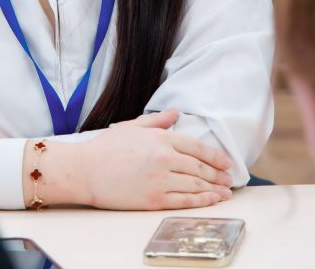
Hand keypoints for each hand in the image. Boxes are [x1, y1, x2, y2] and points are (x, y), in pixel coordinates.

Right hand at [73, 109, 233, 209]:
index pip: (197, 147)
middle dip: (218, 174)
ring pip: (195, 185)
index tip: (226, 162)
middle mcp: (164, 158)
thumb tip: (175, 113)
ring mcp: (160, 180)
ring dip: (214, 189)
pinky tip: (211, 200)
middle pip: (200, 167)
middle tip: (229, 179)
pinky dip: (201, 201)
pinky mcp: (153, 199)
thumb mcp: (132, 127)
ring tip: (225, 192)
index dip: (215, 156)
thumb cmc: (105, 148)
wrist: (85, 170)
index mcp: (160, 138)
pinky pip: (184, 201)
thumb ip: (157, 121)